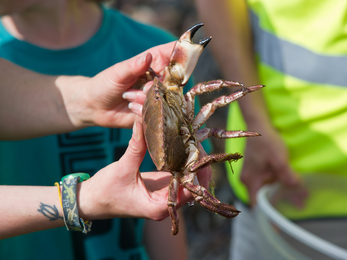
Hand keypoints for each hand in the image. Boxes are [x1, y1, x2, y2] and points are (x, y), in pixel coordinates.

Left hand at [74, 42, 175, 128]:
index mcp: (153, 62)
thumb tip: (148, 57)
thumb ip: (134, 66)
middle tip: (144, 88)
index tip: (183, 61)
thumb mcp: (117, 73)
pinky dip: (143, 111)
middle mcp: (159, 78)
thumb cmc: (104, 84)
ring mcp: (158, 95)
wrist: (95, 107)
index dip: (182, 55)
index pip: (173, 54)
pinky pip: (158, 113)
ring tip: (128, 98)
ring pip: (166, 98)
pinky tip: (131, 108)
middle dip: (159, 85)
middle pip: (174, 80)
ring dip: (147, 99)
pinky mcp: (155, 111)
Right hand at [79, 121, 210, 219]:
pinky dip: (179, 160)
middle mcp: (166, 203)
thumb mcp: (122, 169)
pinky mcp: (159, 187)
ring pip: (186, 178)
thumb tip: (143, 122)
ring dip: (189, 159)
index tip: (197, 147)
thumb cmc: (104, 192)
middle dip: (196, 161)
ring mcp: (163, 195)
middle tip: (194, 138)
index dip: (198, 169)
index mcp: (159, 206)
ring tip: (189, 138)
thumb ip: (136, 147)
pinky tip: (179, 145)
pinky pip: (175, 173)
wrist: (91, 201)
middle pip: (193, 184)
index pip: (191, 190)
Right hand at [240, 123, 299, 206]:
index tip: (280, 219)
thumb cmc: (265, 142)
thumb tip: (297, 189)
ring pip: (267, 188)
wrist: (257, 125)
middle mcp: (248, 180)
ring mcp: (252, 174)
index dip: (268, 213)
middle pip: (264, 196)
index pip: (257, 204)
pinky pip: (267, 181)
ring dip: (281, 190)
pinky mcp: (256, 169)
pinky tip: (291, 182)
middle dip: (281, 201)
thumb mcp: (279, 160)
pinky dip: (278, 183)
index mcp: (250, 180)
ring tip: (300, 194)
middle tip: (300, 203)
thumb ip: (287, 176)